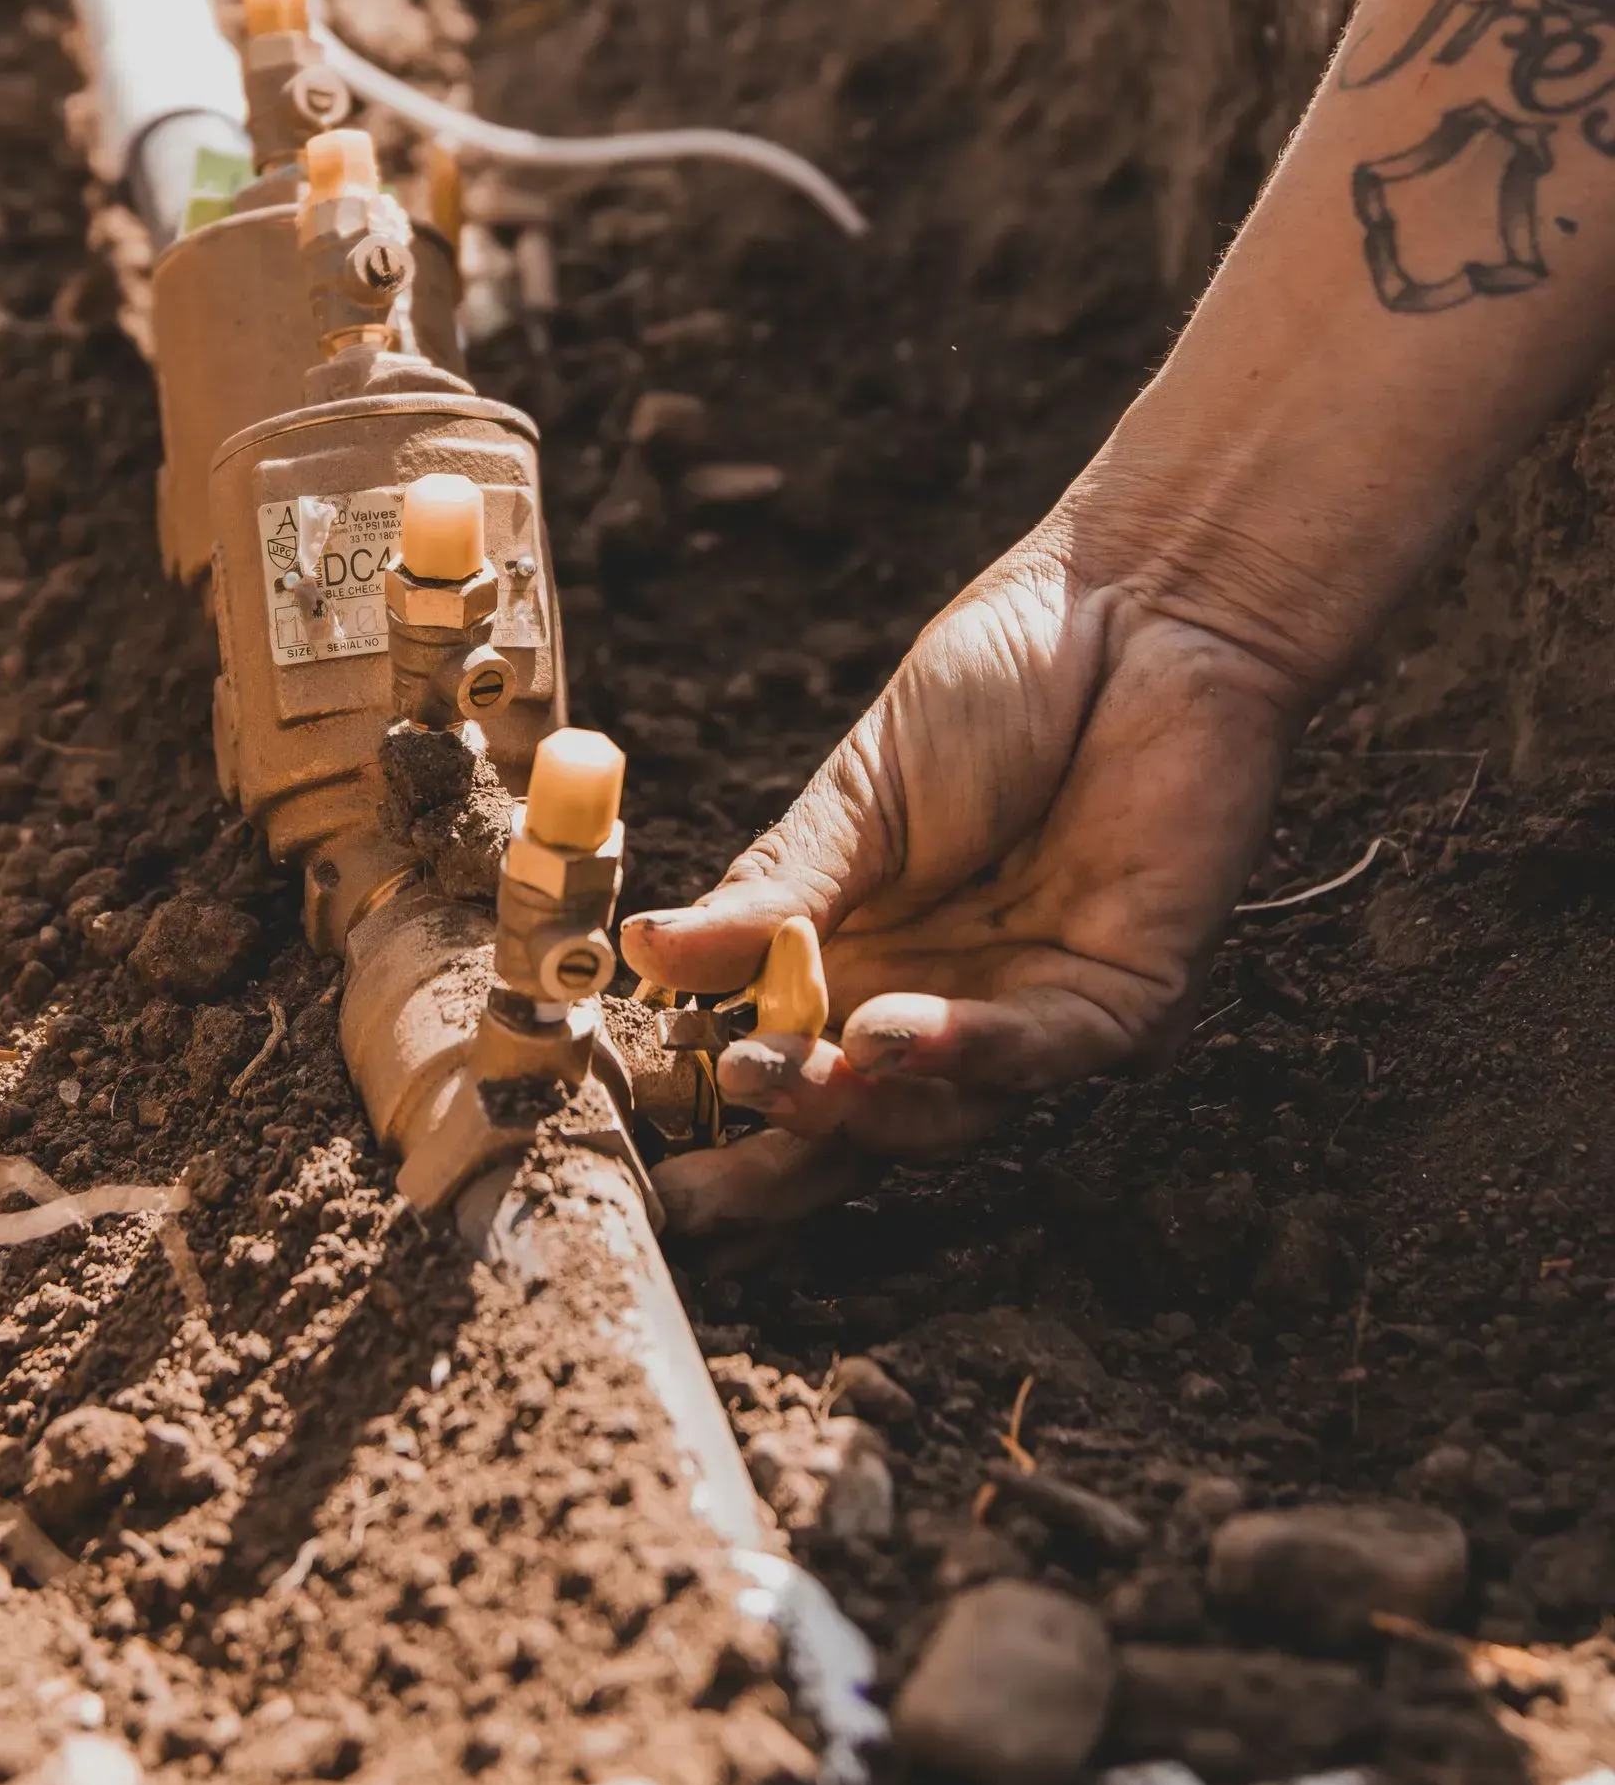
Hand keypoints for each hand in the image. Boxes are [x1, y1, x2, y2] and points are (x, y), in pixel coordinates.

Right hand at [621, 520, 1309, 1224]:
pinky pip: (1041, 1053)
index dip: (720, 1124)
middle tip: (696, 1180)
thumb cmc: (1003, 682)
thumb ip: (772, 893)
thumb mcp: (859, 794)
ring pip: (945, 1114)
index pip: (790, 1067)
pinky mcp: (1130, 997)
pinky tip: (888, 1035)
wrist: (1143, 603)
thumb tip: (646, 953)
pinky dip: (963, 1054)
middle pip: (860, 1126)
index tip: (641, 1162)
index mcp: (869, 956)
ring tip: (780, 1074)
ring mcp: (1039, 1008)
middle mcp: (951, 1004)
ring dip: (858, 1109)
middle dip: (778, 1164)